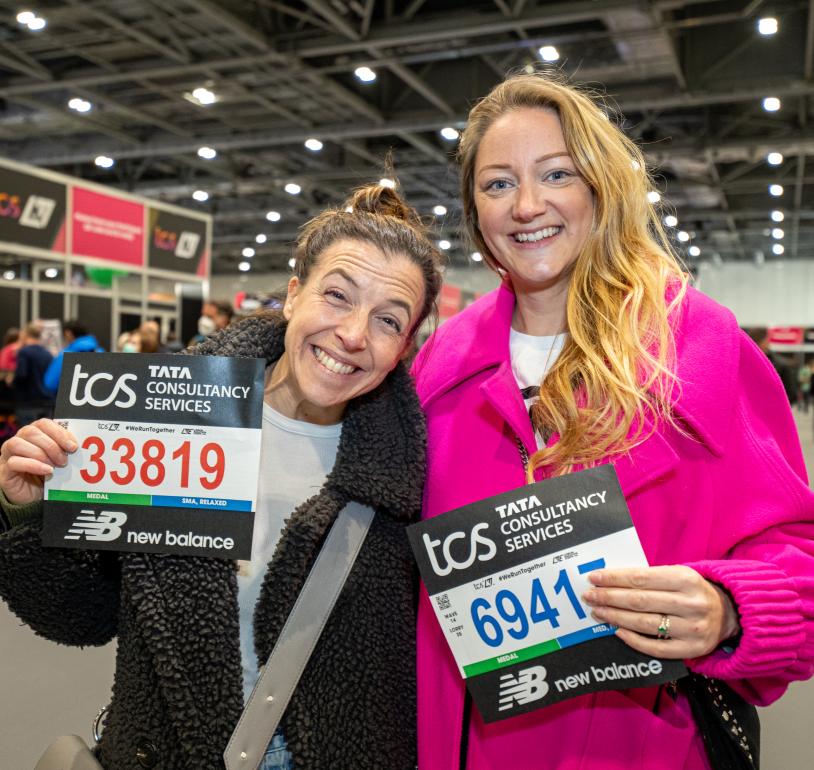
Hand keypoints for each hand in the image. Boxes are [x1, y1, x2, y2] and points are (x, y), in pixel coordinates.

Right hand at [0, 418, 77, 505]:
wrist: (34, 497)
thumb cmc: (48, 474)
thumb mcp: (59, 460)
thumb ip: (64, 450)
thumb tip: (76, 445)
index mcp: (34, 434)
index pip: (43, 423)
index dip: (59, 432)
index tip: (72, 446)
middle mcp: (19, 440)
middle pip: (31, 432)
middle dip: (51, 445)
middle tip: (64, 460)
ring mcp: (8, 455)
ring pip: (17, 444)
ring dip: (40, 454)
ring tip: (54, 466)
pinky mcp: (4, 471)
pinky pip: (14, 462)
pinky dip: (33, 465)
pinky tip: (47, 471)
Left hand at [582, 565, 740, 659]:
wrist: (730, 614)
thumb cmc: (693, 590)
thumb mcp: (678, 575)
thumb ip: (650, 577)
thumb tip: (611, 579)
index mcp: (685, 579)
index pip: (641, 578)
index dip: (614, 578)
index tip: (594, 578)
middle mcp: (690, 604)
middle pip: (640, 601)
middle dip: (609, 598)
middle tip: (588, 596)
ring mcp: (692, 629)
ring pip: (644, 623)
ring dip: (616, 617)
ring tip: (597, 612)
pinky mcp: (692, 650)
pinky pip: (656, 647)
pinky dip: (634, 639)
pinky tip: (617, 631)